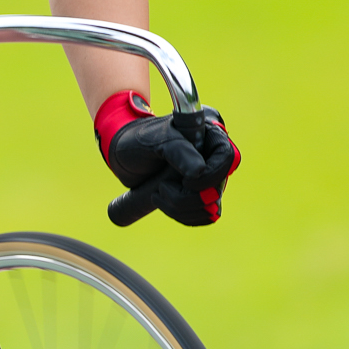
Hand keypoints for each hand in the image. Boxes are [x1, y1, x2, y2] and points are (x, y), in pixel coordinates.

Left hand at [96, 92, 239, 226]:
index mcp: (207, 132)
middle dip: (189, 197)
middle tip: (162, 188)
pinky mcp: (199, 194)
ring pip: (211, 205)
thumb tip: (200, 172)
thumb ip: (177, 151)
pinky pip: (204, 215)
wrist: (121, 153)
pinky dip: (184, 216)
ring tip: (157, 194)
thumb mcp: (153, 140)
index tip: (185, 182)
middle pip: (218, 186)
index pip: (227, 157)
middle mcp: (212, 155)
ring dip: (182, 208)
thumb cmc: (136, 140)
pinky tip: (162, 202)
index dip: (211, 175)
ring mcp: (208, 176)